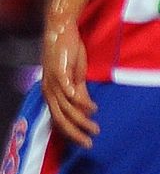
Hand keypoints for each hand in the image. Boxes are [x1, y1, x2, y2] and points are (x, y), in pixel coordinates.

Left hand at [41, 21, 97, 147]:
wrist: (60, 31)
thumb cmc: (67, 54)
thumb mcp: (75, 76)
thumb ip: (80, 92)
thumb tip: (88, 109)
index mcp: (51, 94)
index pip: (59, 120)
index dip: (71, 132)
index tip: (84, 141)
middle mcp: (49, 92)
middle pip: (61, 119)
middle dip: (75, 132)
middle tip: (89, 142)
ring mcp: (53, 83)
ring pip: (66, 108)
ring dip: (82, 120)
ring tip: (95, 127)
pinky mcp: (60, 72)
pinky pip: (69, 90)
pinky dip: (79, 101)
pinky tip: (91, 108)